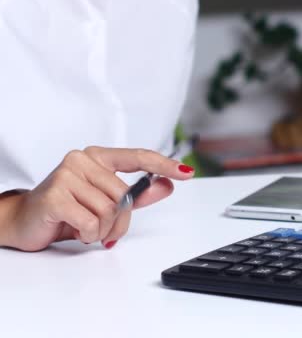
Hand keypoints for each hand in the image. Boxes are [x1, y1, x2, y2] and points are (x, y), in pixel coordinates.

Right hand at [1, 147, 193, 250]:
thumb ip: (137, 194)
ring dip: (102, 230)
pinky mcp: (55, 195)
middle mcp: (82, 160)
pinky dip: (88, 235)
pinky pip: (91, 223)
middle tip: (102, 229)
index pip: (138, 157)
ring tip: (86, 228)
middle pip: (125, 196)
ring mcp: (67, 175)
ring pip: (110, 211)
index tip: (186, 172)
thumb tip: (166, 185)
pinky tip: (73, 230)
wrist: (25, 221)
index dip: (164, 165)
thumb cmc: (67, 209)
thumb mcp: (106, 202)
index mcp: (97, 157)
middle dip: (119, 221)